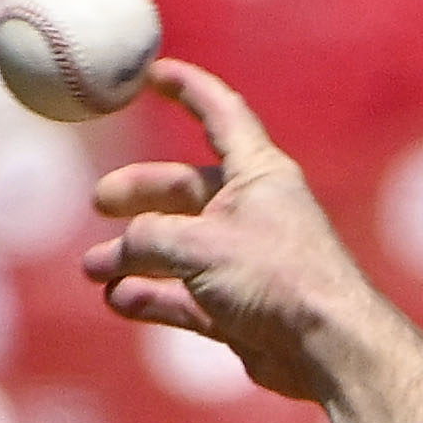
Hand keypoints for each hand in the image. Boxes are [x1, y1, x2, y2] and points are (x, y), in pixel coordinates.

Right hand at [83, 60, 364, 408]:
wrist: (328, 350)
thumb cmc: (276, 279)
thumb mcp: (199, 244)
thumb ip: (149, 237)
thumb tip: (118, 248)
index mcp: (258, 173)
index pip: (220, 114)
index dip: (187, 89)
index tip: (151, 73)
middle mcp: (255, 212)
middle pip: (186, 190)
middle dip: (140, 193)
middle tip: (98, 202)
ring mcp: (247, 263)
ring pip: (179, 249)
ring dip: (134, 256)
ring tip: (94, 267)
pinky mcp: (242, 309)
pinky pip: (186, 296)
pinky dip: (153, 296)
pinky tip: (119, 299)